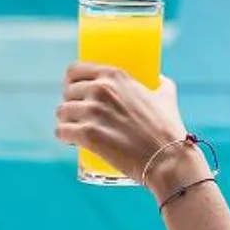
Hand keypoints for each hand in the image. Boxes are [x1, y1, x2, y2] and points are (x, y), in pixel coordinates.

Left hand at [55, 65, 190, 190]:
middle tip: (80, 118)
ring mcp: (92, 111)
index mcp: (114, 75)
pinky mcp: (87, 134)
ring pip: (62, 112)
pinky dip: (64, 137)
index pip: (75, 71)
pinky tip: (71, 140)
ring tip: (77, 131)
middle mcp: (100, 89)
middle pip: (68, 93)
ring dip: (67, 122)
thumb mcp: (165, 96)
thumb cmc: (168, 129)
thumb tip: (158, 78)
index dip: (72, 83)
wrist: (167, 159)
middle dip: (72, 106)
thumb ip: (159, 83)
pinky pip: (61, 131)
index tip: (75, 94)